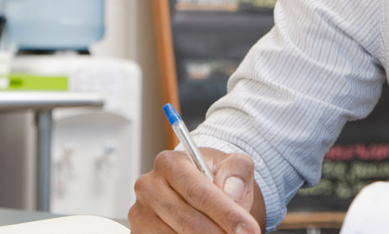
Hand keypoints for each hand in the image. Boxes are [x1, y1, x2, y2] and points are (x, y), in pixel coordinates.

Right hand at [129, 147, 264, 232]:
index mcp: (169, 163)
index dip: (226, 214)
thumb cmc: (216, 180)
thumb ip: (237, 171)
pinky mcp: (140, 233)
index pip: (198, 192)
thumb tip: (230, 190)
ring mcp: (140, 214)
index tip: (248, 230)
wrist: (199, 193)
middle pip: (187, 220)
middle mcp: (148, 187)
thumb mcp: (233, 166)